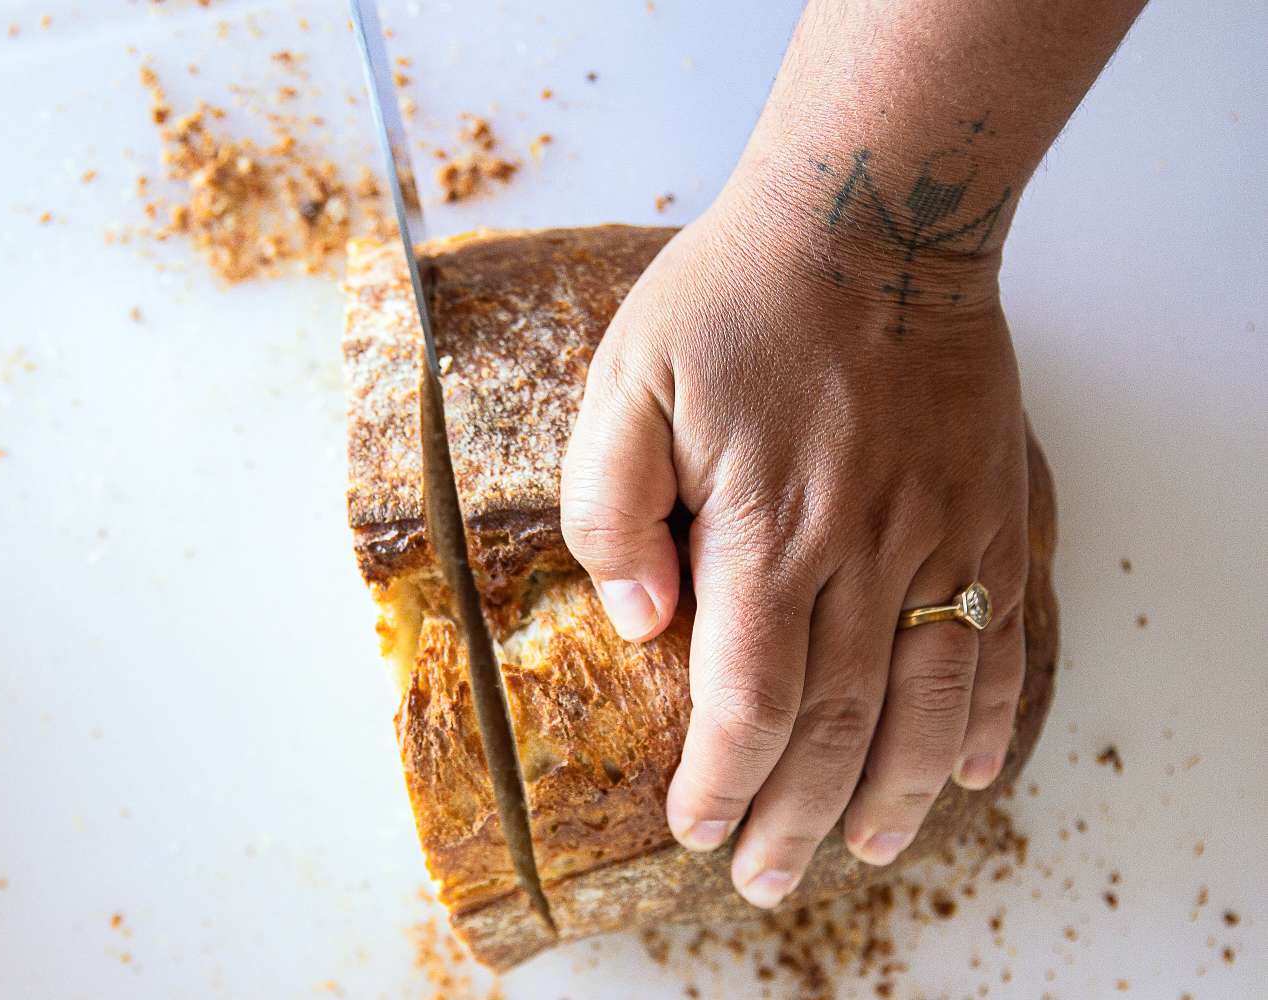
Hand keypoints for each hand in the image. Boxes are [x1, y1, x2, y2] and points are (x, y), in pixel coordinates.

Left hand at [559, 173, 1029, 908]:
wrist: (872, 214)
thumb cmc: (736, 297)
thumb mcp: (626, 381)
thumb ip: (612, 505)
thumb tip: (640, 617)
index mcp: (765, 528)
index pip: (748, 700)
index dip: (723, 782)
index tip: (697, 829)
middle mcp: (862, 549)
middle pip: (835, 725)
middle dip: (795, 818)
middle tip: (766, 879)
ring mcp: (938, 534)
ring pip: (926, 702)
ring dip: (895, 794)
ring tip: (866, 854)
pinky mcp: (985, 510)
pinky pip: (999, 634)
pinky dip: (985, 715)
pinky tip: (966, 770)